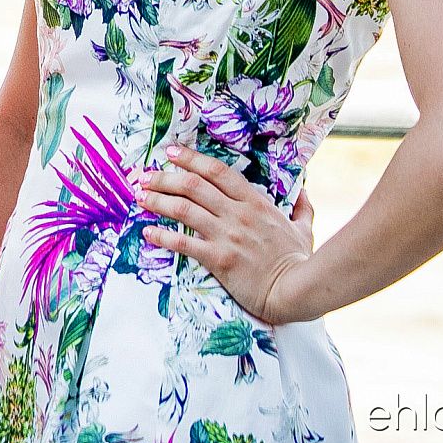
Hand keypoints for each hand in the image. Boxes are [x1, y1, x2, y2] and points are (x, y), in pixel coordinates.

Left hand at [134, 145, 315, 323]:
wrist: (296, 291)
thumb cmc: (299, 260)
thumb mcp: (303, 227)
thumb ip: (302, 207)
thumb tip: (303, 190)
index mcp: (255, 202)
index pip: (217, 171)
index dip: (190, 158)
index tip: (170, 152)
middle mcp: (237, 214)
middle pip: (193, 185)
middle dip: (164, 177)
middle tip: (143, 175)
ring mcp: (227, 236)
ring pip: (184, 209)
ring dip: (157, 201)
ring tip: (139, 197)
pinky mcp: (219, 259)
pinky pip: (184, 243)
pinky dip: (163, 236)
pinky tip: (148, 232)